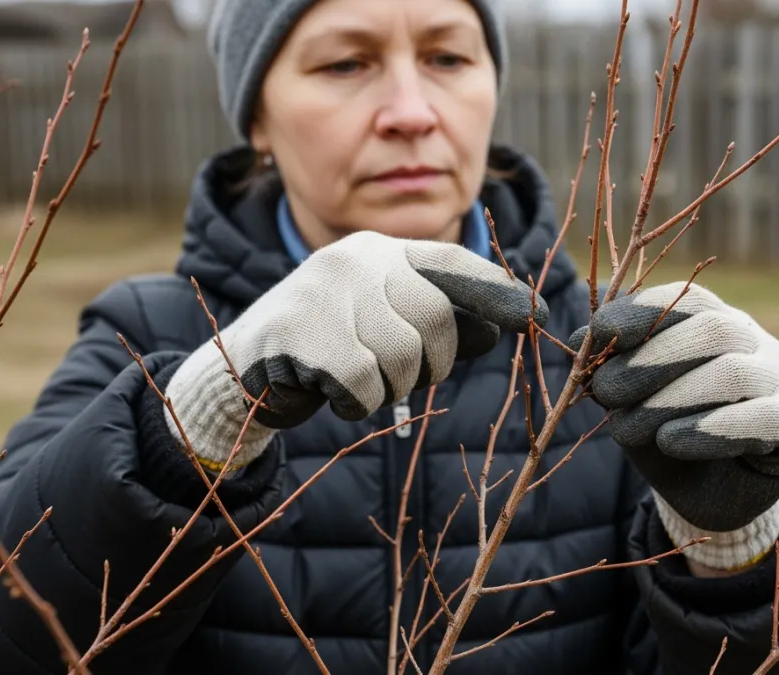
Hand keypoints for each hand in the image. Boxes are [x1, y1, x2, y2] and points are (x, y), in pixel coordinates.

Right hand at [166, 230, 545, 470]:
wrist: (243, 366)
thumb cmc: (330, 344)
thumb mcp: (386, 326)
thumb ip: (438, 325)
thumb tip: (497, 331)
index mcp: (380, 250)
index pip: (452, 262)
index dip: (496, 291)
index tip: (536, 316)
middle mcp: (354, 259)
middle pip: (436, 317)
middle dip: (436, 361)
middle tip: (410, 377)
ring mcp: (323, 292)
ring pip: (401, 357)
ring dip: (390, 387)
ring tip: (360, 380)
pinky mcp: (299, 334)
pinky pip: (363, 384)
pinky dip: (357, 403)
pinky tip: (332, 392)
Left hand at [569, 282, 778, 568]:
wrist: (717, 500)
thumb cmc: (674, 439)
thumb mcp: (634, 404)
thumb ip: (615, 371)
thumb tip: (580, 337)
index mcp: (718, 325)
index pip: (688, 300)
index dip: (643, 311)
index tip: (600, 333)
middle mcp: (756, 345)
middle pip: (712, 330)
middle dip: (651, 359)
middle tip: (606, 390)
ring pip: (733, 373)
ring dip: (671, 398)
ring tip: (627, 429)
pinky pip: (760, 420)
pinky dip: (708, 430)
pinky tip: (670, 442)